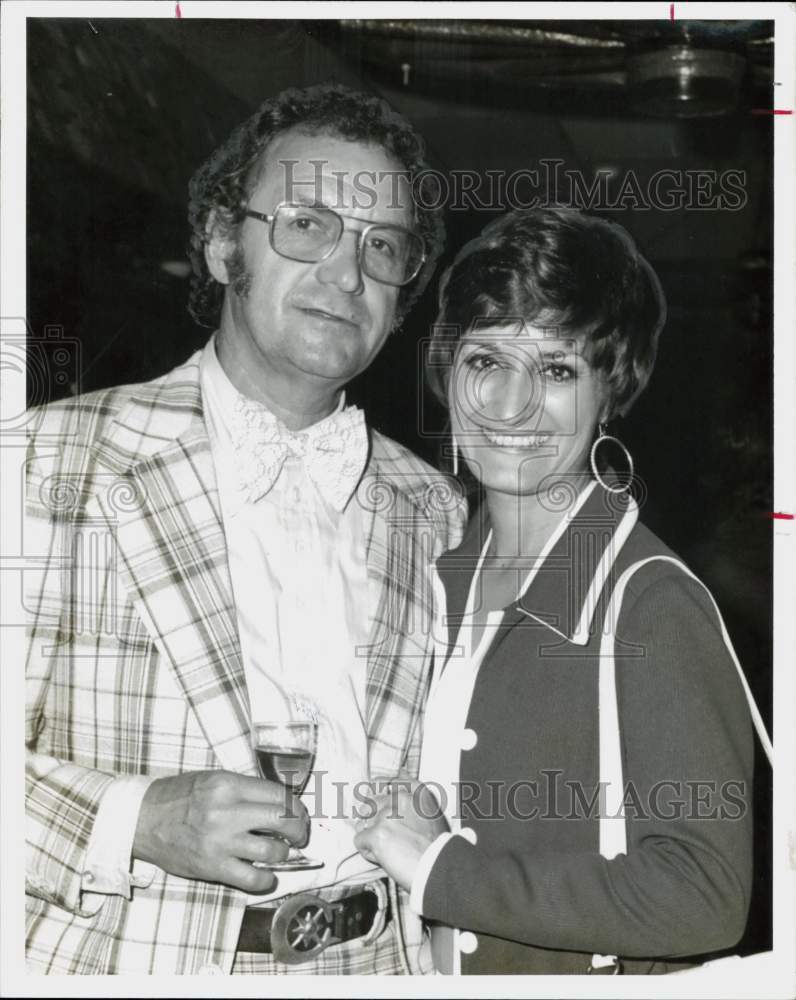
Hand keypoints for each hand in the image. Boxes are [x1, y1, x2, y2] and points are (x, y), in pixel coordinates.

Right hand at [133, 770, 308, 893]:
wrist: (142, 819)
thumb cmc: (178, 797)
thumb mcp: (214, 780)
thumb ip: (244, 789)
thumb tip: (279, 802)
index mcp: (229, 785)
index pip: (280, 795)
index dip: (296, 807)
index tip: (299, 814)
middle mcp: (227, 811)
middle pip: (283, 820)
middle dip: (299, 829)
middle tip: (299, 835)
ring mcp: (220, 841)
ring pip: (273, 851)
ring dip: (283, 854)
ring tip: (279, 853)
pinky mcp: (213, 867)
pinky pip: (252, 878)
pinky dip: (266, 879)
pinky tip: (265, 875)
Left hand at [353, 782, 448, 891]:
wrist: (439, 867)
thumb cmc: (438, 845)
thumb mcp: (432, 810)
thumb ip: (414, 790)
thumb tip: (401, 770)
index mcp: (415, 792)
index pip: (389, 781)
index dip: (380, 792)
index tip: (381, 804)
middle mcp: (400, 799)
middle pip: (371, 803)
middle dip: (375, 820)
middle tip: (392, 838)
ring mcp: (387, 815)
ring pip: (364, 822)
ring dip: (372, 836)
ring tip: (389, 848)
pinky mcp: (377, 833)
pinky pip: (360, 840)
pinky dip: (368, 852)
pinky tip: (384, 858)